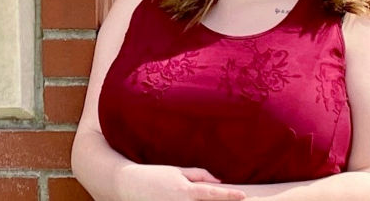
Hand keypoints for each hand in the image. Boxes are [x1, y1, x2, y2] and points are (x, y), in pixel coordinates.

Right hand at [115, 164, 247, 200]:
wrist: (127, 185)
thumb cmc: (154, 175)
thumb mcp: (177, 171)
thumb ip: (199, 175)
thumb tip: (218, 180)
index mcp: (186, 191)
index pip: (212, 194)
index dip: (229, 196)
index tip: (242, 196)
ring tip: (204, 197)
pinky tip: (187, 200)